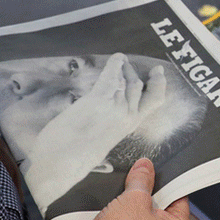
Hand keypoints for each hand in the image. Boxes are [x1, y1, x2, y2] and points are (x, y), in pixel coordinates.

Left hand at [29, 53, 166, 175]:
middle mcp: (128, 115)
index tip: (159, 75)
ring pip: (127, 79)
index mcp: (128, 127)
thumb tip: (102, 120)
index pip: (153, 102)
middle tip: (132, 64)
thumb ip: (107, 129)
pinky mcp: (99, 99)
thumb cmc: (75, 157)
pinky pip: (113, 75)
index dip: (159, 86)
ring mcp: (115, 107)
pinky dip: (116, 64)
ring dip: (123, 68)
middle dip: (136, 73)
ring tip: (119, 63)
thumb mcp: (101, 144)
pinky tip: (117, 58)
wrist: (61, 161)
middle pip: (139, 86)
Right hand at [87, 158, 193, 219]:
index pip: (178, 199)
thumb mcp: (133, 199)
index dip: (163, 184)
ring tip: (120, 209)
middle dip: (145, 201)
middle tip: (132, 193)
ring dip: (132, 216)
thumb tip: (145, 168)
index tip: (151, 175)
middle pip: (161, 213)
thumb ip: (141, 180)